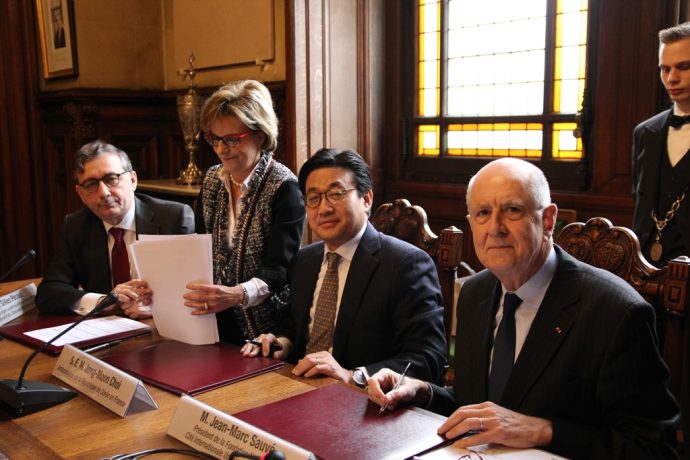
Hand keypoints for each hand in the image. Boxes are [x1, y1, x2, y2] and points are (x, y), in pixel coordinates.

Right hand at [111, 279, 152, 318]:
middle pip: (132, 286)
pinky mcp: (113, 296)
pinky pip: (121, 296)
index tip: (147, 284)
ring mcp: (117, 291)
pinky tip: (129, 301)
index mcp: (124, 286)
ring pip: (127, 291)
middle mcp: (121, 287)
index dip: (140, 282)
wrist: (105, 305)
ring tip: (138, 298)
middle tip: (147, 292)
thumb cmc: (117, 301)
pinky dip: (126, 299)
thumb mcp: (126, 296)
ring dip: (133, 294)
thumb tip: (142, 293)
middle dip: (140, 289)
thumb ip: (132, 294)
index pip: (133, 282)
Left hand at [183, 282, 243, 314]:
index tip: (187, 286)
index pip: (202, 287)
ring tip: (186, 303)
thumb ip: (209, 288)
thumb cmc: (225, 290)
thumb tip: (198, 288)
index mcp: (215, 289)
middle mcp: (214, 297)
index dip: (194, 286)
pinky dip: (198, 312)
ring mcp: (214, 304)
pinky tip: (192, 312)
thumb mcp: (217, 286)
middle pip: (199, 297)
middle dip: (190, 296)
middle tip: (184, 296)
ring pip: (200, 305)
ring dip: (192, 304)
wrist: (234, 297)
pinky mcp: (214, 309)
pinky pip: (205, 312)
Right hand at [241, 333, 291, 359]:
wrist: (276, 347)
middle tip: (251, 356)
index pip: (267, 340)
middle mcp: (263, 337)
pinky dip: (245, 348)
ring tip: (245, 355)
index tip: (265, 355)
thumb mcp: (282, 351)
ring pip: (252, 343)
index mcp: (271, 337)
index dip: (266, 347)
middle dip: (255, 349)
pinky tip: (242, 352)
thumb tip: (275, 356)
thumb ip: (279, 354)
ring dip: (248, 349)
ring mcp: (257, 339)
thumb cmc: (278, 349)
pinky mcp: (253, 343)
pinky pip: (248, 344)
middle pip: (258, 342)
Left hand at [292, 351, 351, 381]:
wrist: (345, 376)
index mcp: (322, 354)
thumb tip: (299, 362)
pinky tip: (307, 376)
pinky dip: (311, 371)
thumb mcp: (320, 367)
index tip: (294, 370)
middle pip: (309, 358)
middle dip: (300, 366)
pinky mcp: (330, 367)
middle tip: (294, 373)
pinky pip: (318, 368)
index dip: (300, 363)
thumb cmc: (332, 372)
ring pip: (312, 362)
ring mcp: (328, 361)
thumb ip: (312, 364)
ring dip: (303, 368)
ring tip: (298, 374)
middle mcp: (325, 355)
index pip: (308, 356)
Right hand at [367, 368, 427, 410]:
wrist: (411, 390)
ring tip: (393, 404)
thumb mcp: (407, 390)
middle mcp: (380, 379)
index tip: (384, 399)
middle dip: (379, 399)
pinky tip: (391, 405)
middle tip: (389, 404)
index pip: (373, 380)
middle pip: (371, 389)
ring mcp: (378, 386)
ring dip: (381, 402)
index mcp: (385, 374)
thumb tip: (387, 399)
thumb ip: (397, 393)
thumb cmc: (409, 386)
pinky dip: (382, 404)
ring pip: (372, 396)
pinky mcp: (379, 393)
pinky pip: (376, 400)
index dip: (376, 390)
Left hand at [438, 401, 552, 448]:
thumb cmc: (515, 424)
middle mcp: (489, 411)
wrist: (534, 428)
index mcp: (487, 406)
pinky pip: (479, 436)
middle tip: (442, 431)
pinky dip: (467, 440)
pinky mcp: (499, 432)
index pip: (463, 409)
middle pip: (462, 414)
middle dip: (449, 423)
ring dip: (455, 430)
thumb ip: (482, 418)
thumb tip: (464, 427)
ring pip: (468, 423)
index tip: (444, 425)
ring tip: (448, 436)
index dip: (451, 418)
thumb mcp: (496, 416)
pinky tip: (460, 444)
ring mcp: (494, 421)